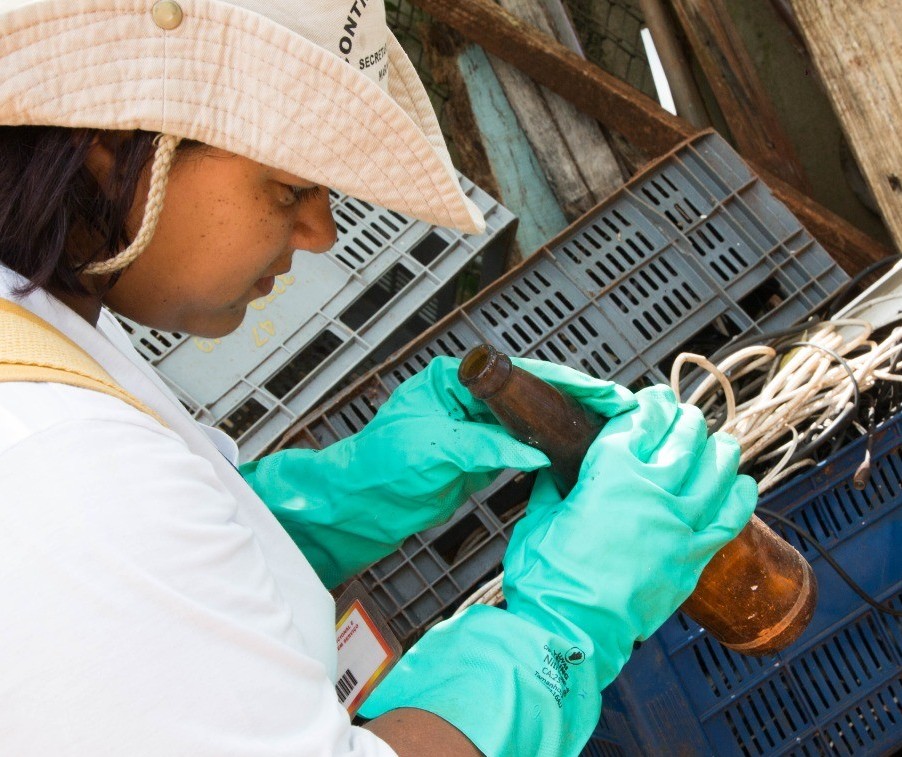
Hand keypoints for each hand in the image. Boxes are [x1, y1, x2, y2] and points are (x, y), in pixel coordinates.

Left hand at [241, 356, 634, 587]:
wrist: (361, 506)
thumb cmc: (381, 464)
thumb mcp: (437, 448)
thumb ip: (487, 445)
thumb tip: (534, 451)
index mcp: (451, 378)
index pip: (513, 373)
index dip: (555, 380)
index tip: (590, 387)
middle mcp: (466, 398)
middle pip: (527, 394)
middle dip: (567, 400)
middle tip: (610, 404)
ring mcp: (474, 428)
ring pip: (526, 422)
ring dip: (559, 424)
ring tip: (602, 424)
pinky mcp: (478, 458)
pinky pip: (517, 449)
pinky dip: (542, 450)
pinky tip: (571, 448)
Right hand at [359, 387, 756, 756]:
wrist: (570, 632)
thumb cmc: (547, 577)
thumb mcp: (538, 519)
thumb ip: (551, 487)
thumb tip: (553, 469)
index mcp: (612, 473)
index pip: (642, 420)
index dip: (650, 403)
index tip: (653, 398)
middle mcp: (654, 491)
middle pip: (685, 436)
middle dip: (684, 419)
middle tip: (680, 415)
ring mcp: (680, 525)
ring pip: (717, 468)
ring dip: (717, 447)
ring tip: (715, 439)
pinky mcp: (693, 559)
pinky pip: (730, 518)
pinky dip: (740, 495)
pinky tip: (741, 482)